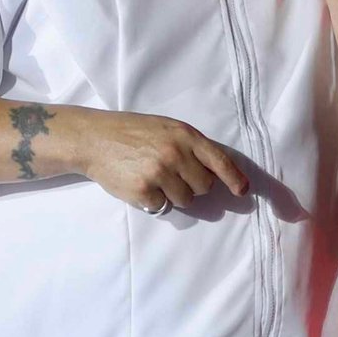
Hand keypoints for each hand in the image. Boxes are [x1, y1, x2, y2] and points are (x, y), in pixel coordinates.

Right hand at [75, 108, 249, 212]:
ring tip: (154, 178)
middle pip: (205, 186)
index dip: (234, 178)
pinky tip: (141, 185)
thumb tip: (218, 173)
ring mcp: (159, 173)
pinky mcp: (143, 191)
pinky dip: (155, 201)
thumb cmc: (133, 132)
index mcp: (185, 136)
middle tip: (173, 174)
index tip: (243, 191)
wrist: (94, 139)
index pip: (219, 160)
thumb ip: (191, 146)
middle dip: (194, 185)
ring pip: (186, 200)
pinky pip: (162, 207)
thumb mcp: (167, 129)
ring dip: (174, 195)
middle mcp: (175, 154)